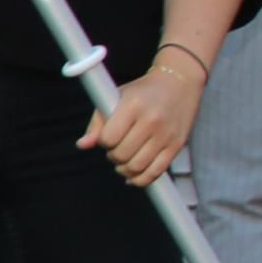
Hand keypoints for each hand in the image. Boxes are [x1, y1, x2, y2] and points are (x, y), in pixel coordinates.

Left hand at [82, 50, 205, 186]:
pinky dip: (141, 179)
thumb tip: (82, 145)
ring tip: (123, 161)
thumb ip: (97, 122)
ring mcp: (166, 134)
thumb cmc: (143, 92)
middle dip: (113, 156)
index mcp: (133, 106)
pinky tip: (134, 175)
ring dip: (125, 169)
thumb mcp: (117, 97)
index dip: (104, 142)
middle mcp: (151, 120)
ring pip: (137, 166)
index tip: (108, 137)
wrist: (179, 83)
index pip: (108, 138)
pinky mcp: (176, 145)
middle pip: (122, 155)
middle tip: (116, 149)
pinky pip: (155, 172)